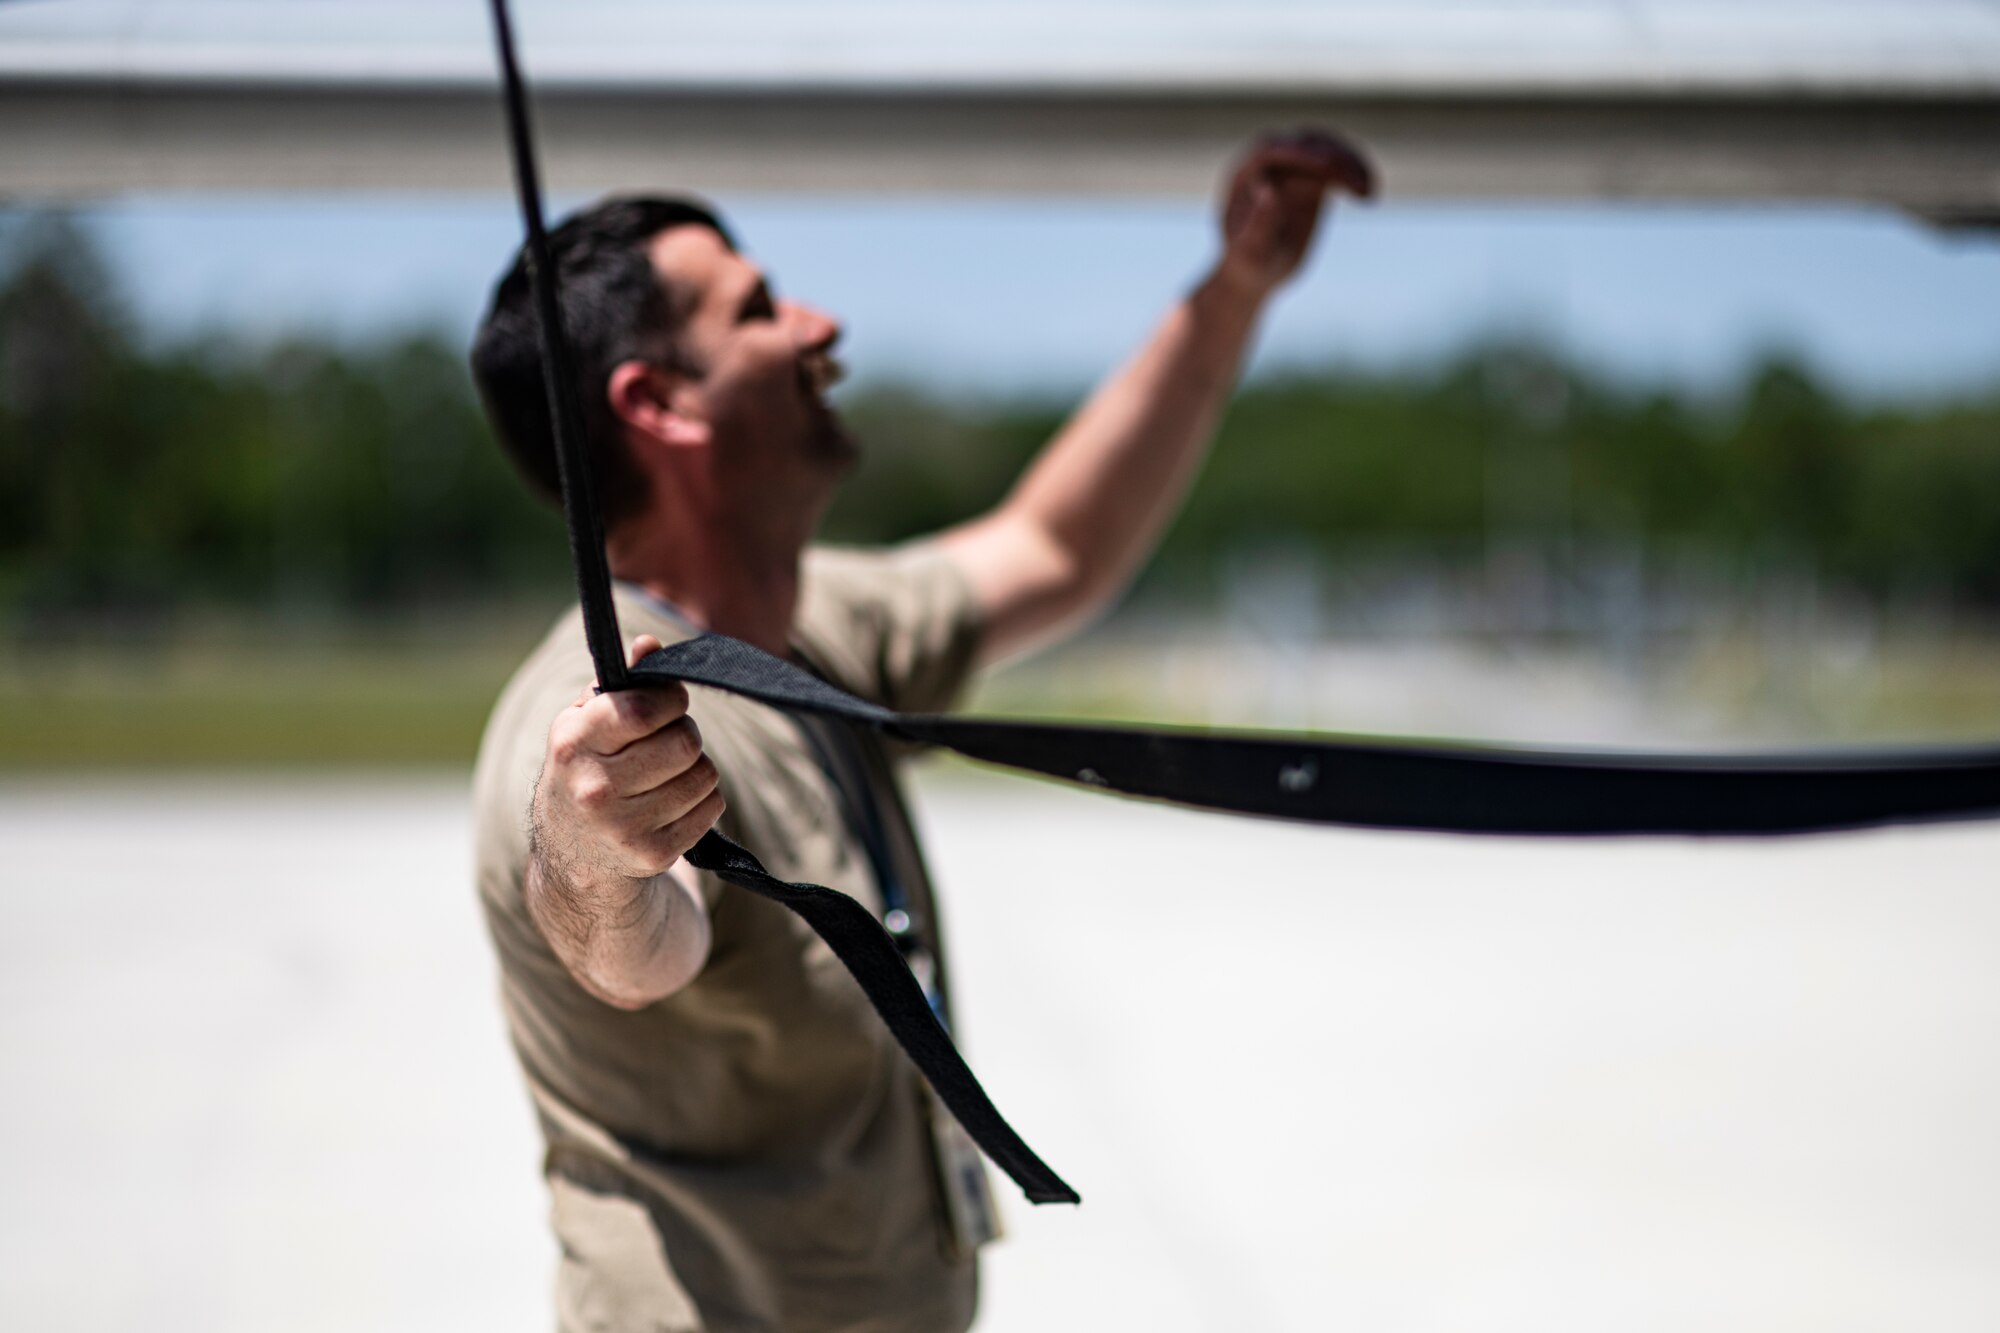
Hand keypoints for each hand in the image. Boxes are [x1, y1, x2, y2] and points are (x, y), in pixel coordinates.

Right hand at [531, 634, 724, 892]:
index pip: (642, 709)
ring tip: (667, 774)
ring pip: (703, 775)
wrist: (571, 851)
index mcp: (573, 743)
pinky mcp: (652, 854)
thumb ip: (621, 681)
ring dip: (695, 768)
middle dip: (685, 734)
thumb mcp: (587, 722)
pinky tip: (673, 803)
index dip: (671, 699)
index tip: (671, 702)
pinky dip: (703, 800)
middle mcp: (594, 788)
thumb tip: (649, 645)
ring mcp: (623, 827)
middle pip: (684, 742)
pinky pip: (711, 808)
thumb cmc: (587, 767)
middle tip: (667, 741)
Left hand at [1214, 129, 1375, 300]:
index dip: (1300, 153)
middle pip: (1304, 143)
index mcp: (1244, 175)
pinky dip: (1356, 174)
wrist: (1258, 273)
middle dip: (1333, 157)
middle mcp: (1269, 164)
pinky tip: (1369, 195)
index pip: (1271, 150)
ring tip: (1369, 192)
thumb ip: (1259, 224)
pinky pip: (1339, 165)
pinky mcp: (1313, 177)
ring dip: (1351, 164)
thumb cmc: (1248, 265)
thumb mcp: (1251, 252)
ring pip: (1327, 149)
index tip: (1327, 164)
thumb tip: (1270, 191)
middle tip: (1357, 183)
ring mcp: (1293, 168)